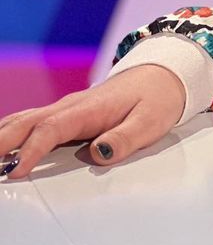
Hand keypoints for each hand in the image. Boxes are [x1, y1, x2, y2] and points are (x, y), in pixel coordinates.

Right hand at [0, 65, 186, 180]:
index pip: (51, 129)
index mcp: (88, 109)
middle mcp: (71, 106)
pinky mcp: (66, 114)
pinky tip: (1, 144)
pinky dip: (10, 132)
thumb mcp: (150, 122)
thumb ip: (124, 139)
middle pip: (27, 123)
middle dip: (2, 142)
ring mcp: (65, 108)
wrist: (164, 74)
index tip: (15, 171)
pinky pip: (31, 121)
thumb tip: (98, 153)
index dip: (32, 151)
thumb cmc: (157, 99)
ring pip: (24, 120)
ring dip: (2, 136)